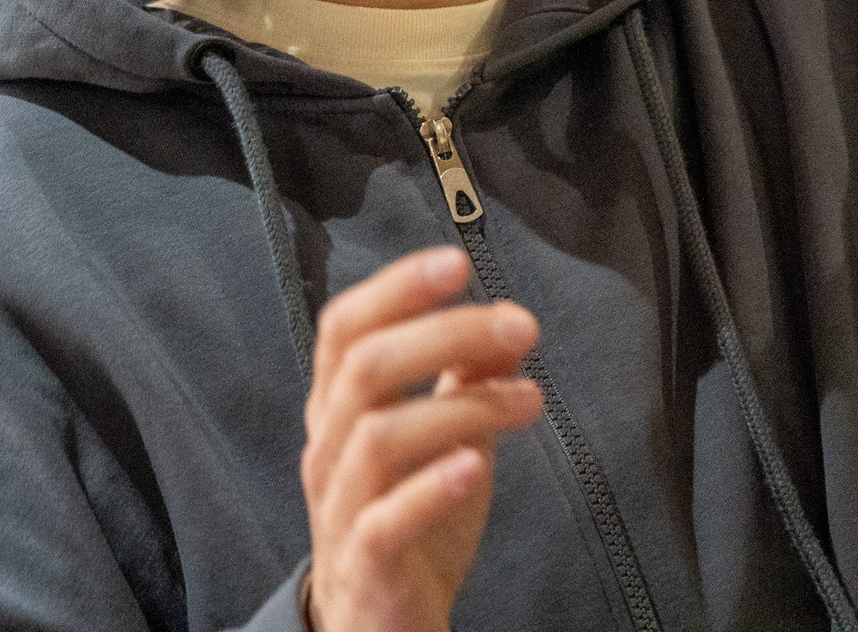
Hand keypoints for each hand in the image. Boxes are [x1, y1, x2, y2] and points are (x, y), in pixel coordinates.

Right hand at [300, 247, 543, 631]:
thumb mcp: (448, 436)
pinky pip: (383, 520)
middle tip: (520, 326)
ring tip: (529, 401)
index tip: (457, 261)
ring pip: (379, 436)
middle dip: (446, 333)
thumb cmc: (412, 515)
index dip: (396, 287)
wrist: (383, 620)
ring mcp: (340, 507)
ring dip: (462, 406)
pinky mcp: (364, 563)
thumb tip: (509, 324)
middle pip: (367, 367)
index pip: (346, 327)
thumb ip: (466, 379)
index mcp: (340, 407)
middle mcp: (328, 448)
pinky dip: (430, 487)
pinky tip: (476, 466)